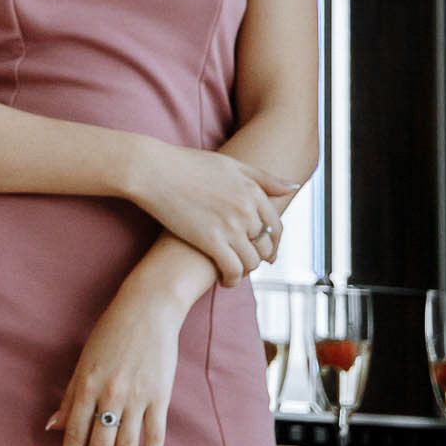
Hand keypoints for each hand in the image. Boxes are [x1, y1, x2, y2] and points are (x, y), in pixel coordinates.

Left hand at [46, 284, 188, 445]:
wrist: (148, 309)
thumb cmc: (111, 333)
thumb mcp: (84, 361)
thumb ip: (70, 396)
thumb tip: (52, 426)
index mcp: (87, 384)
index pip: (75, 432)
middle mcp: (110, 394)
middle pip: (100, 445)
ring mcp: (137, 397)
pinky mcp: (160, 397)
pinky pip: (155, 435)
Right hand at [127, 142, 294, 284]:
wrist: (153, 171)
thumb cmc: (187, 164)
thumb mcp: (230, 165)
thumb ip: (263, 178)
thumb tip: (293, 187)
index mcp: (252, 191)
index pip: (275, 226)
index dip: (274, 243)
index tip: (268, 251)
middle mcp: (246, 209)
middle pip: (265, 246)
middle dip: (260, 258)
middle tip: (249, 264)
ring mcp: (229, 226)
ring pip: (251, 261)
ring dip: (245, 271)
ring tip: (235, 272)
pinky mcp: (210, 241)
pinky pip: (232, 269)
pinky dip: (232, 280)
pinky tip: (224, 281)